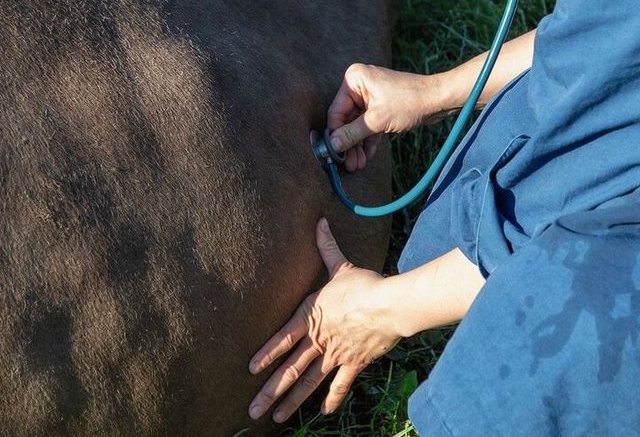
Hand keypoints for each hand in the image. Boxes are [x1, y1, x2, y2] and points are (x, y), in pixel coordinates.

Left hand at [247, 219, 401, 422]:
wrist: (390, 305)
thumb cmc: (363, 284)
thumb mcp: (339, 265)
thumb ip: (326, 246)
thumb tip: (319, 221)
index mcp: (310, 317)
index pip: (282, 339)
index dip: (265, 354)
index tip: (250, 370)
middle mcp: (319, 340)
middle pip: (291, 370)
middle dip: (270, 392)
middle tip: (252, 410)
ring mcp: (336, 355)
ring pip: (310, 383)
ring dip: (292, 402)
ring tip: (275, 418)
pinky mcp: (354, 363)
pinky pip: (340, 385)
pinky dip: (331, 398)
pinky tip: (321, 413)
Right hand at [327, 64, 445, 169]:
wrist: (438, 99)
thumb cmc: (409, 101)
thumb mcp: (377, 120)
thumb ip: (352, 133)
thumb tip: (332, 146)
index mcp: (354, 80)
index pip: (336, 111)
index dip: (335, 135)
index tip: (334, 155)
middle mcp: (360, 85)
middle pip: (346, 120)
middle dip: (349, 143)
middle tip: (349, 164)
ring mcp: (370, 97)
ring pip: (357, 125)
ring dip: (358, 145)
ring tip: (357, 165)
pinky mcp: (380, 107)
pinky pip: (369, 125)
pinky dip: (368, 140)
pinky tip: (366, 157)